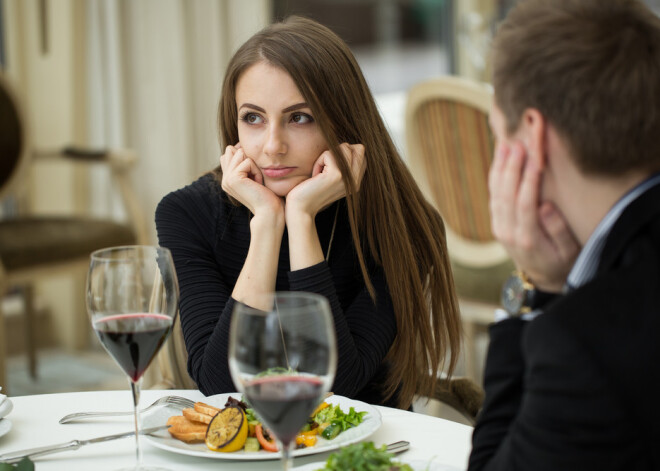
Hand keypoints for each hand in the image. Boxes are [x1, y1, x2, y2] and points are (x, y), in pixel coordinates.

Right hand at [220, 144, 283, 218]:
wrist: (270, 211)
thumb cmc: (267, 195)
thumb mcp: (254, 174)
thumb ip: (243, 162)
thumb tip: (235, 146)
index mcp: (227, 179)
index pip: (229, 154)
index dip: (244, 156)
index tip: (254, 174)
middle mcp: (224, 180)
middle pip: (232, 151)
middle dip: (249, 160)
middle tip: (256, 179)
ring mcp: (227, 180)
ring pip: (240, 155)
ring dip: (254, 166)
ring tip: (257, 181)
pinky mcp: (233, 179)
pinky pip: (247, 162)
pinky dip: (257, 171)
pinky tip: (258, 184)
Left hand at [285, 143, 365, 217]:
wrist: (301, 209)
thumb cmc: (311, 191)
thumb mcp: (331, 177)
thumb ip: (343, 165)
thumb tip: (347, 145)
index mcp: (356, 182)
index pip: (361, 153)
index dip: (345, 153)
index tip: (331, 168)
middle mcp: (356, 181)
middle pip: (357, 148)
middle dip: (338, 152)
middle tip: (326, 169)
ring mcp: (348, 178)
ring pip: (344, 148)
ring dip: (328, 156)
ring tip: (320, 172)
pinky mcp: (336, 175)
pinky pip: (328, 154)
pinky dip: (319, 161)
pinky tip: (315, 176)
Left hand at [489, 141, 579, 291]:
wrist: (541, 278)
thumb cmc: (561, 262)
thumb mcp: (569, 252)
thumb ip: (558, 231)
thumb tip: (545, 207)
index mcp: (528, 238)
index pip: (525, 205)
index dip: (528, 181)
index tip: (534, 159)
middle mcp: (508, 232)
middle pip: (506, 195)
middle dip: (511, 168)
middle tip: (517, 144)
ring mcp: (499, 226)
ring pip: (496, 193)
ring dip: (499, 167)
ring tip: (505, 144)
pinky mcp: (496, 222)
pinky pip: (493, 195)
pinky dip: (495, 175)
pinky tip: (499, 157)